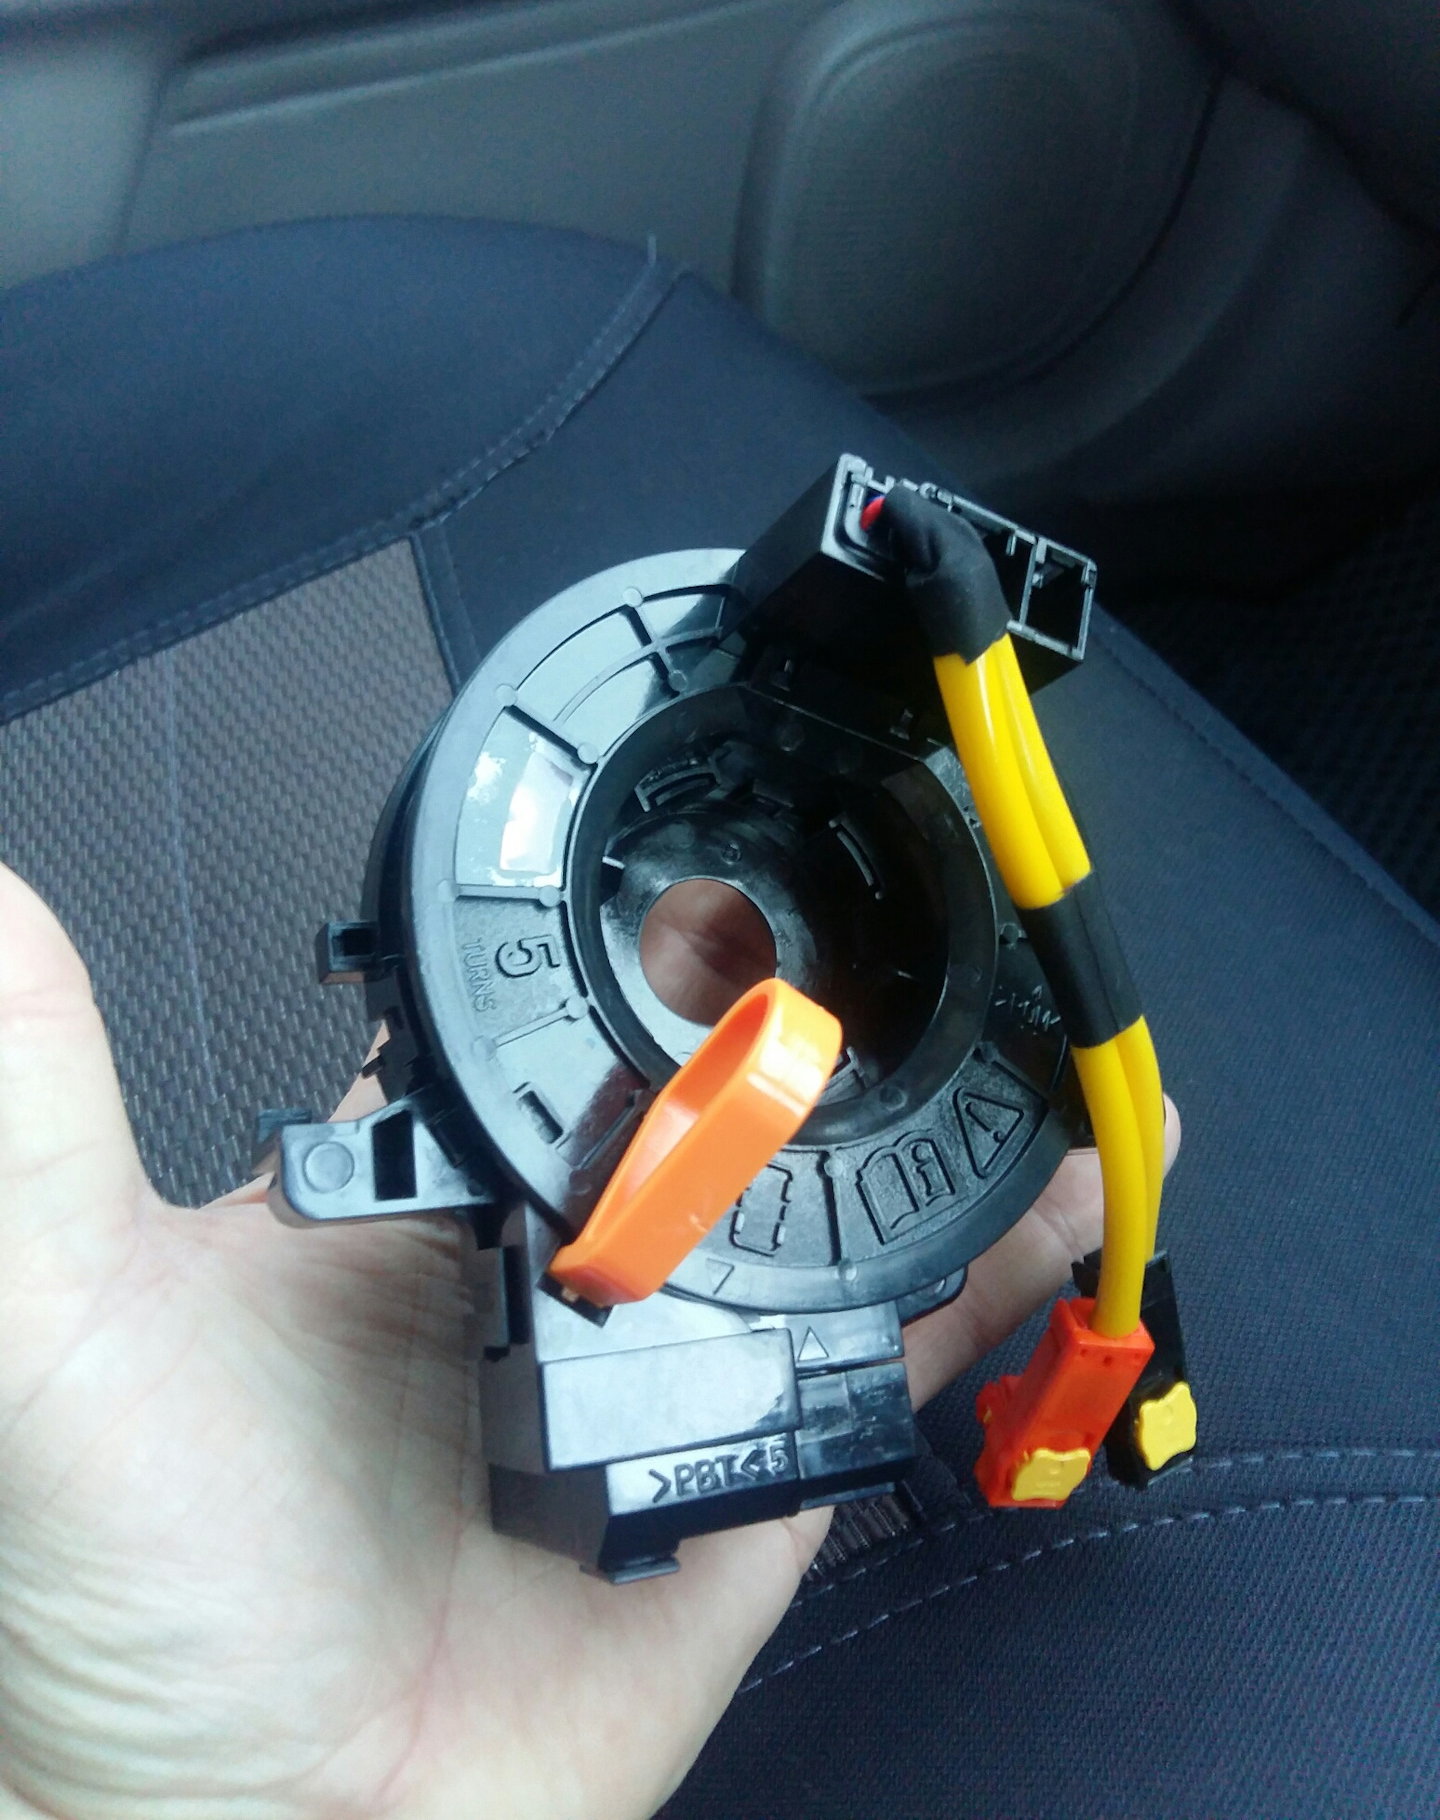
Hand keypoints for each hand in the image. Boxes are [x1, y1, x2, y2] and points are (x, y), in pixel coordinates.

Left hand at [0, 860, 1177, 1819]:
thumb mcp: (72, 1319)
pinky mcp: (741, 1494)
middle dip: (826, 1019)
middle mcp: (547, 1270)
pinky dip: (982, 1291)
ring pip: (826, 1223)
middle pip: (716, 1110)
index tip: (727, 848)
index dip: (636, 931)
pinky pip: (881, 1371)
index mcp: (418, 1197)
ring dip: (933, 1133)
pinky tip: (1070, 1200)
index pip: (543, 1020)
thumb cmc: (139, 1605)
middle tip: (928, 919)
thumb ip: (38, 1107)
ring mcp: (657, 1380)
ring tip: (1037, 1029)